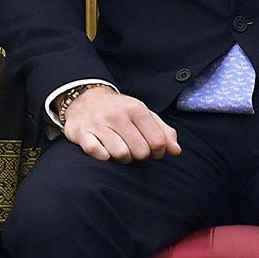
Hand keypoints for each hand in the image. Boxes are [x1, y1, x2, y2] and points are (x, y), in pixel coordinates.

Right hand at [63, 86, 180, 163]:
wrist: (85, 98)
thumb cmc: (119, 111)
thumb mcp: (143, 114)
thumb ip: (163, 131)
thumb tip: (176, 151)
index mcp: (136, 109)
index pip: (158, 141)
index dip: (159, 152)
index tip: (153, 151)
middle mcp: (118, 115)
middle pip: (141, 151)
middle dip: (141, 156)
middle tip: (136, 150)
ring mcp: (99, 124)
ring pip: (121, 154)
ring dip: (123, 158)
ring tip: (121, 151)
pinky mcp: (82, 133)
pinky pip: (97, 153)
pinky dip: (103, 156)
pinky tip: (104, 150)